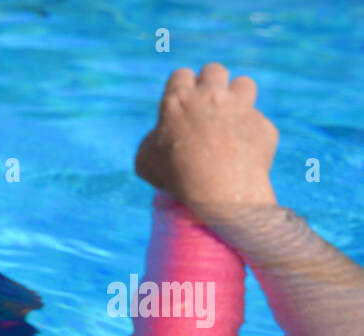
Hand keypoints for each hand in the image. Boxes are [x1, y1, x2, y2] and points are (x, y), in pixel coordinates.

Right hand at [135, 63, 277, 212]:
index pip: (181, 75)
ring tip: (231, 119)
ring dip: (238, 97)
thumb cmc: (177, 176)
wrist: (221, 191)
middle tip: (207, 107)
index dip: (181, 89)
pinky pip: (258, 123)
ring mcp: (241, 107)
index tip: (183, 105)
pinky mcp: (263, 125)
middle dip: (211, 84)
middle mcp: (212, 96)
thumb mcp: (145, 161)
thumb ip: (153, 140)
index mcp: (179, 100)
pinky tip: (242, 153)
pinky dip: (250, 135)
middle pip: (214, 70)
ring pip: (244, 84)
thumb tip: (161, 137)